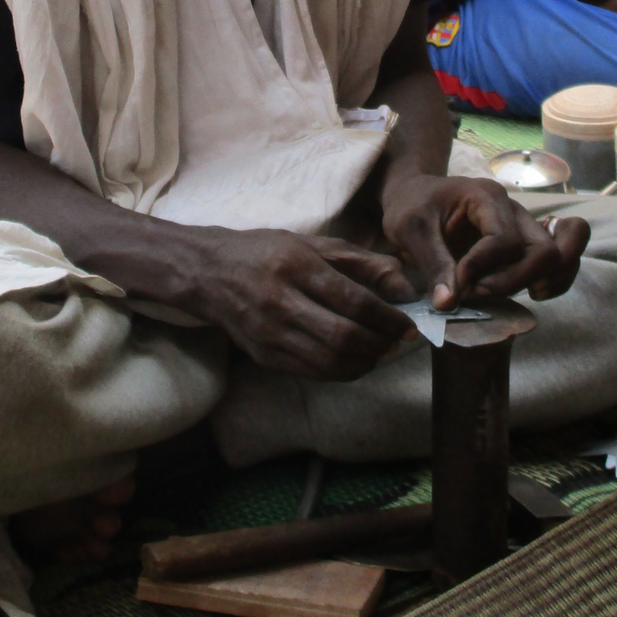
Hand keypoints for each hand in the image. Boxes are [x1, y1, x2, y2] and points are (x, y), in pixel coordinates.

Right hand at [181, 228, 416, 380]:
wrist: (207, 273)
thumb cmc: (264, 252)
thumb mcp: (311, 243)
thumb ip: (360, 262)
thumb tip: (403, 286)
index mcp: (295, 267)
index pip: (354, 301)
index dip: (388, 318)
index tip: (408, 325)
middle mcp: (280, 303)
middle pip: (344, 337)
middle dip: (380, 344)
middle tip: (396, 340)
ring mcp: (269, 334)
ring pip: (330, 363)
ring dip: (365, 363)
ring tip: (378, 351)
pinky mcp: (264, 357)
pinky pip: (312, 373)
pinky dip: (341, 371)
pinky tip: (352, 359)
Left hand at [380, 173, 588, 308]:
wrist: (413, 195)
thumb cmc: (410, 206)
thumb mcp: (410, 229)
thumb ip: (431, 264)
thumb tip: (449, 304)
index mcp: (485, 196)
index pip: (503, 240)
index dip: (481, 268)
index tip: (456, 285)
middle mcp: (513, 209)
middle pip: (543, 249)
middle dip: (515, 281)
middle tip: (478, 295)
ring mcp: (523, 226)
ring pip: (561, 254)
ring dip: (546, 281)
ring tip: (522, 296)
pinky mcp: (525, 243)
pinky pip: (560, 260)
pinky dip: (556, 280)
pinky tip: (532, 293)